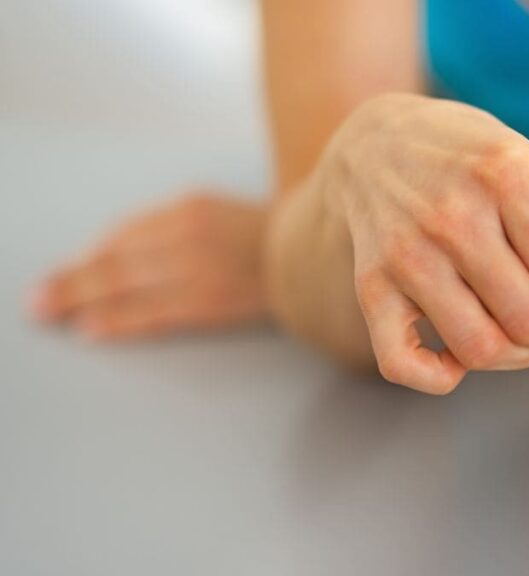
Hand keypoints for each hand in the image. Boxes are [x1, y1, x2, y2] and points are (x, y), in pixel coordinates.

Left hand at [33, 192, 267, 339]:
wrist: (318, 253)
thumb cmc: (266, 238)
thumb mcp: (215, 215)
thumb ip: (171, 231)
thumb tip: (114, 256)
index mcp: (188, 210)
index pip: (121, 238)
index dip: (85, 260)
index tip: (58, 278)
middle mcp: (188, 236)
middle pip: (115, 262)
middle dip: (71, 283)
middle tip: (37, 303)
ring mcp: (201, 269)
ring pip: (127, 287)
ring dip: (82, 302)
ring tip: (52, 316)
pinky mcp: (215, 301)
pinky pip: (157, 314)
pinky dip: (121, 322)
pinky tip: (94, 330)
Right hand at [320, 94, 528, 392]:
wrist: (377, 141)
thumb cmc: (472, 156)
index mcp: (506, 178)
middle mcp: (452, 217)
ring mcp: (406, 255)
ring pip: (479, 348)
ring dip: (519, 358)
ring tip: (527, 333)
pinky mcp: (370, 285)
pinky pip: (403, 362)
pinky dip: (441, 377)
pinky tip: (461, 358)